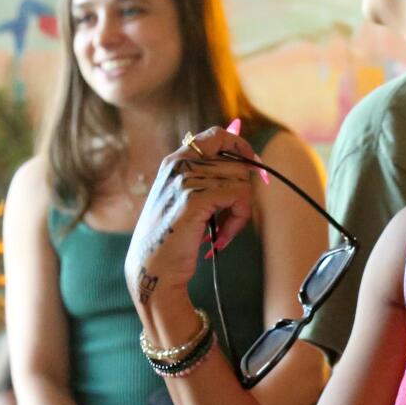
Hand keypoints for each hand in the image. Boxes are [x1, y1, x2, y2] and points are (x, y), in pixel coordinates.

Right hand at [123, 118, 264, 311]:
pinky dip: (238, 220)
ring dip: (240, 212)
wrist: (152, 269)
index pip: (218, 135)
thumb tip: (248, 160)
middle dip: (242, 194)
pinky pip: (239, 196)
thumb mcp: (185, 199)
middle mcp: (179, 164)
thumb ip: (208, 178)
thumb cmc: (171, 239)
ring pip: (242, 180)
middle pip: (237, 163)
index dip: (241, 148)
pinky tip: (221, 238)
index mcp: (175, 161)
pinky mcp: (195, 199)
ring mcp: (185, 179)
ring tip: (222, 233)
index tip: (253, 168)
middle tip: (229, 221)